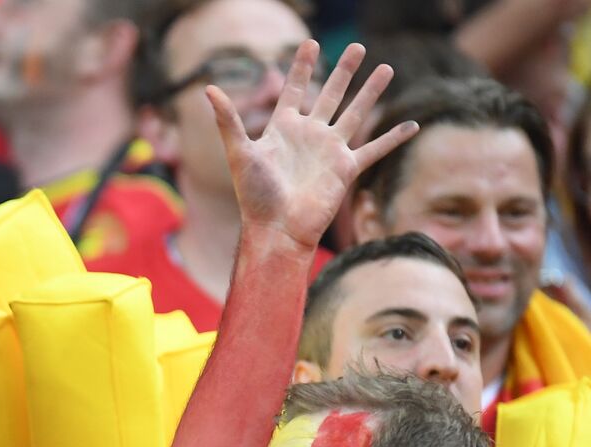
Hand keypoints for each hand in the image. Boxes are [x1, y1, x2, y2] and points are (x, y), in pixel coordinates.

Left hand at [212, 40, 417, 250]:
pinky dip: (394, 138)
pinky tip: (412, 125)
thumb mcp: (238, 152)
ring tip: (386, 68)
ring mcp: (329, 151)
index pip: (295, 90)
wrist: (277, 229)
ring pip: (356, 113)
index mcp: (283, 129)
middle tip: (357, 47)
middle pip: (331, 95)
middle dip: (344, 71)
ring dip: (371, 92)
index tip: (311, 42)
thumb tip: (209, 88)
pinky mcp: (346, 169)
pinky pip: (375, 149)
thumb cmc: (254, 196)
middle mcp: (309, 135)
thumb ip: (228, 120)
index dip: (302, 67)